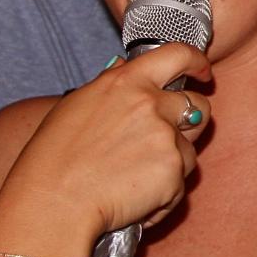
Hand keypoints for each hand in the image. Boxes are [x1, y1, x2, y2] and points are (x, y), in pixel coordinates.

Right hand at [0, 44, 211, 240]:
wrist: (53, 202)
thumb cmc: (54, 159)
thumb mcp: (76, 105)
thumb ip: (111, 84)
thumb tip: (125, 66)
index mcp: (126, 82)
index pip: (177, 55)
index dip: (196, 62)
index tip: (202, 72)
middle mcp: (150, 104)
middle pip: (198, 104)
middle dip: (191, 122)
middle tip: (168, 140)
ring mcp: (165, 136)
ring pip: (190, 150)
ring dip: (171, 165)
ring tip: (134, 180)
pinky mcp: (173, 170)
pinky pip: (180, 184)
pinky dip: (163, 196)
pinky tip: (133, 201)